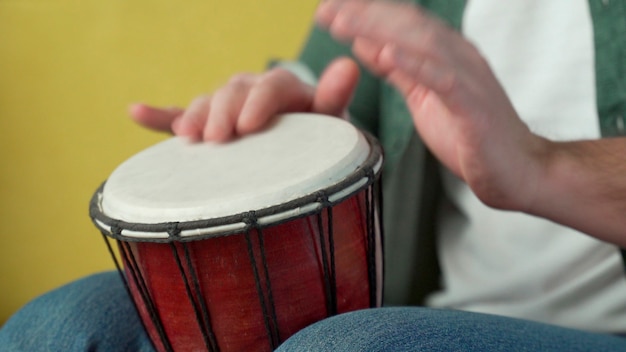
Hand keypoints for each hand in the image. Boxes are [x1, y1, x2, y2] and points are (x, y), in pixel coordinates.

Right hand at [129, 57, 359, 141]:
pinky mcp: (208, 123)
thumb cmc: (321, 139)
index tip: (248, 126)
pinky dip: (160, 115)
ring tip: (186, 136)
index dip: (258, 103)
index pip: (270, 85)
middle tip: (219, 139)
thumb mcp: (332, 120)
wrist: (304, 147)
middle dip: (223, 112)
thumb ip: (336, 95)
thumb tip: (350, 65)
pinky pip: (180, 115)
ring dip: (194, 116)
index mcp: (284, 89)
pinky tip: (136, 112)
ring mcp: (227, 107)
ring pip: (206, 102)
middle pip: (233, 92)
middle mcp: (251, 92)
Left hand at [316, 0, 547, 211]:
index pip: (401, 21)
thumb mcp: (423, 96)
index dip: (364, 12)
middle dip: (363, 14)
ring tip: (344, 24)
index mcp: (444, 54)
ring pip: (422, 42)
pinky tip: (386, 55)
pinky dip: (414, 64)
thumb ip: (398, 70)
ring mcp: (468, 78)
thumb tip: (365, 44)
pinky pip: (443, 78)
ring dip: (379, 30)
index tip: (327, 11)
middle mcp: (458, 56)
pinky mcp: (474, 106)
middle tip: (324, 12)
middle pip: (407, 23)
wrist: (517, 171)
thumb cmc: (469, 135)